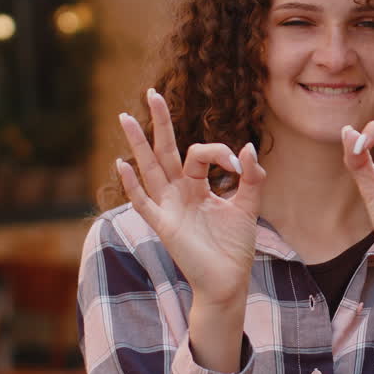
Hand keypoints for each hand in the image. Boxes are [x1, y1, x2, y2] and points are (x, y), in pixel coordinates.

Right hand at [116, 88, 265, 312]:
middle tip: (151, 92)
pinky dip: (132, 184)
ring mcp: (168, 207)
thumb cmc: (235, 247)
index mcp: (198, 186)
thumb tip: (245, 146)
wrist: (228, 281)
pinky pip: (143, 202)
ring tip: (124, 117)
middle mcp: (179, 192)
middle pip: (165, 150)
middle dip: (159, 122)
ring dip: (137, 144)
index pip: (199, 153)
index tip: (238, 165)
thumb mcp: (248, 206)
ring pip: (149, 169)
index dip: (219, 152)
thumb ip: (251, 177)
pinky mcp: (164, 226)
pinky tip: (122, 164)